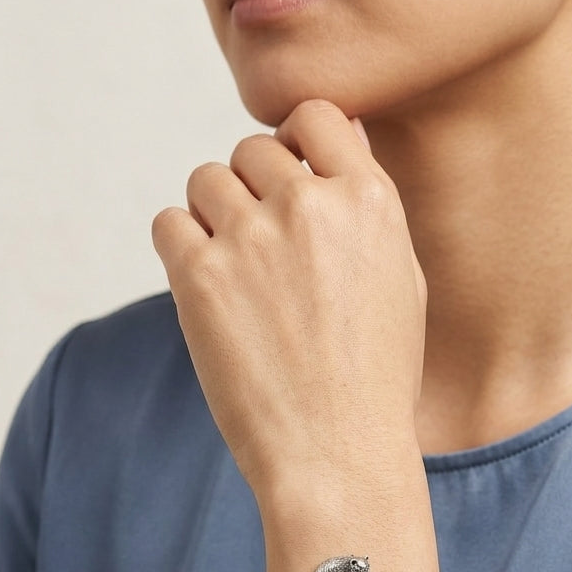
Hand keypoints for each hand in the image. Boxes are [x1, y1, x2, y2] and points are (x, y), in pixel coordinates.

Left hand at [151, 99, 427, 499]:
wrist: (337, 457)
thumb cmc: (375, 379)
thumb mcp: (403, 283)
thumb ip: (370, 206)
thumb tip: (340, 134)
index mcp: (371, 201)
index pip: (316, 115)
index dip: (296, 141)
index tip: (288, 178)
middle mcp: (311, 205)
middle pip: (252, 149)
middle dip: (252, 190)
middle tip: (262, 252)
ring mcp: (253, 237)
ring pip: (205, 180)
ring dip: (213, 217)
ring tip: (236, 277)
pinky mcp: (200, 276)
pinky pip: (168, 223)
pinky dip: (181, 248)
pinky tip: (207, 289)